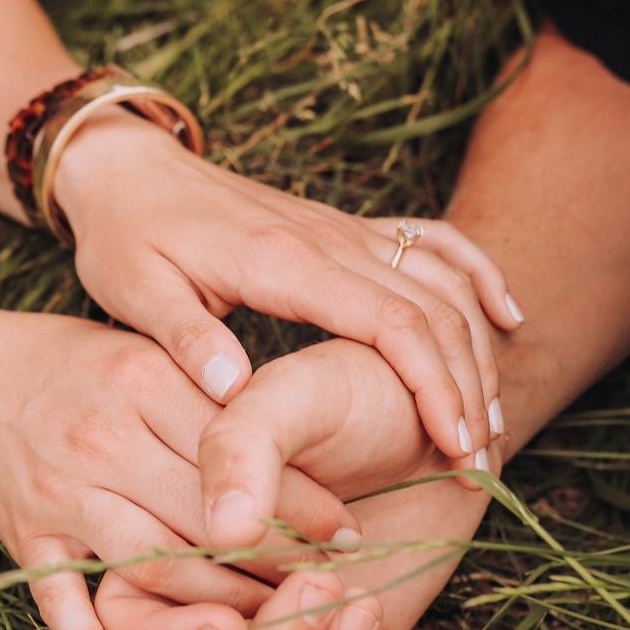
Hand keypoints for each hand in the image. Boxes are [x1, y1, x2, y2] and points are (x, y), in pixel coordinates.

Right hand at [0, 314, 365, 629]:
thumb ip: (213, 384)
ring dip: (211, 608)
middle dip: (273, 564)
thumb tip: (295, 436)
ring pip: (148, 564)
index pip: (235, 453)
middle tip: (326, 595)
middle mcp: (101, 436)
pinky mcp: (25, 536)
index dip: (300, 499)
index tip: (351, 533)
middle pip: (201, 516)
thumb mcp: (153, 348)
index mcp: (142, 381)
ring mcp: (59, 491)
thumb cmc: (84, 364)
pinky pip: (58, 598)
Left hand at [52, 110, 522, 514]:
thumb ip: (187, 338)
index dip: (434, 386)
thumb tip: (237, 395)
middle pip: (431, 308)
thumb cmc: (125, 237)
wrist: (128, 171)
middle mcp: (326, 238)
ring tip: (494, 418)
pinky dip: (474, 273)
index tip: (457, 446)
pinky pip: (428, 240)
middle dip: (468, 384)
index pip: (389, 323)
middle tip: (483, 459)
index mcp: (283, 261)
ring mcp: (339, 227)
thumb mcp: (135, 291)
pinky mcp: (339, 227)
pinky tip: (504, 315)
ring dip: (477, 346)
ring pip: (440, 280)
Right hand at [93, 337, 500, 629]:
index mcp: (169, 530)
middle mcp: (212, 593)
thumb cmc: (350, 395)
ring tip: (358, 603)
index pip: (137, 609)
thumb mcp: (291, 399)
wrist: (439, 418)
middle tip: (322, 585)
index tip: (245, 606)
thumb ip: (241, 450)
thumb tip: (223, 534)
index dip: (184, 621)